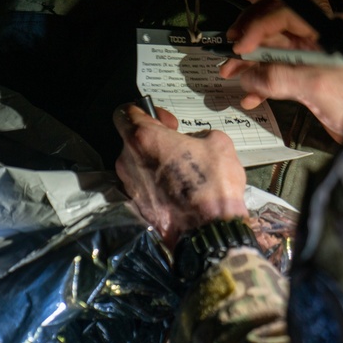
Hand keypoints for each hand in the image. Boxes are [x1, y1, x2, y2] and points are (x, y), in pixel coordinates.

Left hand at [113, 103, 248, 246]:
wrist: (210, 230)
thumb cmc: (213, 180)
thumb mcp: (217, 141)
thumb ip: (196, 135)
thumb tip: (190, 144)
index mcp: (143, 138)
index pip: (125, 112)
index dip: (146, 112)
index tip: (168, 124)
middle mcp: (127, 160)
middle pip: (133, 141)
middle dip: (155, 141)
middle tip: (179, 149)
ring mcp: (129, 186)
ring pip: (137, 165)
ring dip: (155, 164)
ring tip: (181, 173)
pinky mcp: (136, 207)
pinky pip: (143, 187)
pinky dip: (157, 185)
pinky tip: (178, 192)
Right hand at [219, 0, 342, 141]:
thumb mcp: (317, 85)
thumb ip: (278, 78)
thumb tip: (247, 77)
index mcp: (327, 28)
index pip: (284, 14)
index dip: (258, 26)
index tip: (240, 45)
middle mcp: (317, 38)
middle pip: (274, 31)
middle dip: (248, 43)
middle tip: (229, 55)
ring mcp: (311, 59)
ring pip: (272, 53)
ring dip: (250, 64)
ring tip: (230, 74)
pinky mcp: (307, 79)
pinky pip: (277, 74)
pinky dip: (261, 84)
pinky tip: (250, 96)